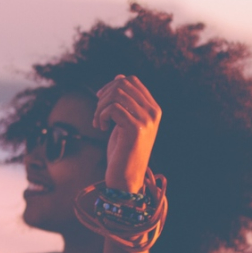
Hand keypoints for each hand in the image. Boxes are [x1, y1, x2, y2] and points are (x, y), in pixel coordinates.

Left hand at [94, 75, 160, 191]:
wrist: (126, 175)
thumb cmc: (123, 149)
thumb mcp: (124, 121)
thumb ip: (125, 101)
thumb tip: (119, 77)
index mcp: (153, 108)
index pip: (132, 80)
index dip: (112, 85)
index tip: (101, 99)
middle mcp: (153, 112)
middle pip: (123, 84)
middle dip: (104, 96)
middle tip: (98, 114)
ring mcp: (147, 120)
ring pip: (117, 95)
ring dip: (100, 107)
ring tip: (98, 122)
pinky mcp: (136, 129)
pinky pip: (113, 109)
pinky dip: (101, 116)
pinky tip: (101, 128)